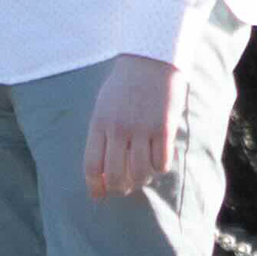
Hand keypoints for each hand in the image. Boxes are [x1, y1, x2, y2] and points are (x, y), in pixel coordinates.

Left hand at [83, 55, 184, 199]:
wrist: (150, 60)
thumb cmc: (125, 86)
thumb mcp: (104, 107)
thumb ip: (102, 135)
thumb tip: (102, 168)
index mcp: (100, 124)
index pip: (92, 166)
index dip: (95, 187)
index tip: (99, 195)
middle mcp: (119, 129)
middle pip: (116, 175)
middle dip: (119, 188)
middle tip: (125, 188)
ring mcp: (142, 129)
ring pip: (140, 172)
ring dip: (141, 180)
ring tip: (142, 176)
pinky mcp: (163, 128)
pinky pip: (161, 162)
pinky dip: (159, 169)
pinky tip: (157, 162)